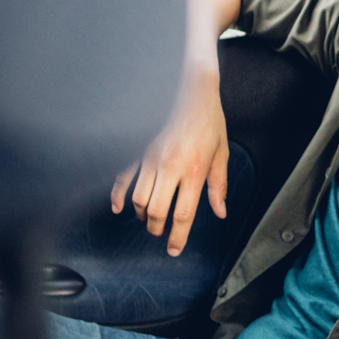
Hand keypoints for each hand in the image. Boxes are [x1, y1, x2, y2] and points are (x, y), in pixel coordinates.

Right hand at [113, 67, 227, 255]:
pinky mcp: (138, 149)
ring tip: (150, 219)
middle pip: (157, 212)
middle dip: (157, 229)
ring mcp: (150, 158)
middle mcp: (170, 167)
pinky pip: (122, 177)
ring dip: (143, 214)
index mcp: (194, 170)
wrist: (190, 89)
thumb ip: (218, 185)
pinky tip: (118, 208)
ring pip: (139, 199)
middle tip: (162, 233)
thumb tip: (219, 212)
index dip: (177, 237)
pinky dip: (117, 196)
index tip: (174, 249)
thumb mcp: (221, 152)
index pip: (183, 214)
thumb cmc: (208, 119)